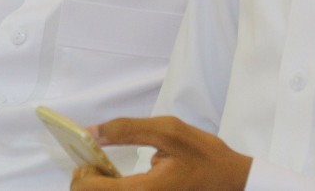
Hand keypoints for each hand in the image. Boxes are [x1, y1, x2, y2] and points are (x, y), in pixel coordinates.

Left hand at [69, 117, 251, 190]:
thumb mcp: (169, 131)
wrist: (232, 181)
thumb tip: (92, 132)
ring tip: (104, 166)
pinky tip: (115, 175)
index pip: (90, 189)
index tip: (89, 156)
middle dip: (85, 179)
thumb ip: (127, 130)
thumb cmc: (205, 156)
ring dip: (96, 185)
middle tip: (94, 160)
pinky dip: (109, 188)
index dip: (81, 172)